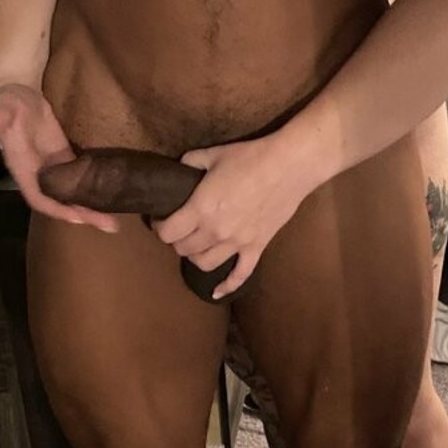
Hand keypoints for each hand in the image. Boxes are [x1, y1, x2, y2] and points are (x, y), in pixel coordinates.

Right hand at [0, 84, 118, 232]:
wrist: (18, 94)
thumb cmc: (9, 103)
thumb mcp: (3, 109)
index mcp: (23, 169)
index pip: (39, 197)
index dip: (56, 209)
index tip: (77, 218)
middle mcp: (38, 175)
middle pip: (60, 203)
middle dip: (83, 216)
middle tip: (110, 226)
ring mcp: (53, 170)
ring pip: (72, 196)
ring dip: (91, 208)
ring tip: (113, 220)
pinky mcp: (65, 160)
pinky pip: (79, 181)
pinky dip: (93, 190)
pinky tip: (110, 198)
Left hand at [153, 133, 315, 298]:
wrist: (288, 166)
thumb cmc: (249, 157)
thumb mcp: (213, 154)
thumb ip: (190, 162)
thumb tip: (181, 168)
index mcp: (200, 209)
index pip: (168, 232)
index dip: (159, 228)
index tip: (160, 220)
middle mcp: (215, 231)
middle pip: (183, 249)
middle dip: (176, 240)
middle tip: (179, 230)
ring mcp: (236, 243)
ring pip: (204, 264)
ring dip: (194, 257)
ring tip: (196, 246)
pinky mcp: (256, 247)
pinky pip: (240, 275)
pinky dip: (226, 286)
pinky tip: (216, 293)